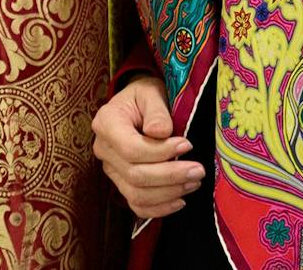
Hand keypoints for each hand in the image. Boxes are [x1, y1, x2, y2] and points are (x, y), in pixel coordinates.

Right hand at [91, 74, 203, 218]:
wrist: (139, 104)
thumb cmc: (146, 95)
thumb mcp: (152, 92)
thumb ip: (156, 111)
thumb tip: (161, 133)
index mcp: (106, 122)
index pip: (130, 148)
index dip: (160, 152)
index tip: (187, 145)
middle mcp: (103, 149)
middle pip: (135, 175)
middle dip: (170, 176)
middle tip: (198, 170)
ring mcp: (111, 169)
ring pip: (136, 194)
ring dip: (168, 193)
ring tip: (194, 182)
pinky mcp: (121, 183)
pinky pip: (136, 205)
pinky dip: (159, 208)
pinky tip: (180, 200)